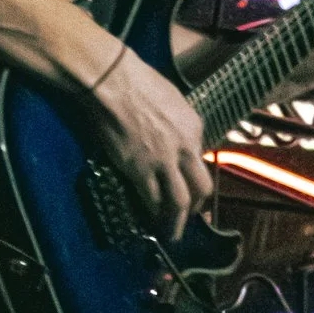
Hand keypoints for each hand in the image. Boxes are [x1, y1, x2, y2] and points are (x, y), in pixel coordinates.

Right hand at [85, 42, 216, 240]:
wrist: (112, 81)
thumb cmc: (136, 80)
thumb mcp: (170, 99)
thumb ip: (176, 123)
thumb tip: (171, 137)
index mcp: (194, 127)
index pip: (201, 160)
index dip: (193, 176)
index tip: (186, 184)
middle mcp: (185, 148)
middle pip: (200, 187)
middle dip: (195, 207)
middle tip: (187, 216)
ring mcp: (163, 161)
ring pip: (179, 200)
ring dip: (176, 221)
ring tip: (171, 232)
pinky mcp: (139, 169)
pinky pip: (151, 198)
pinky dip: (152, 212)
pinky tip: (149, 218)